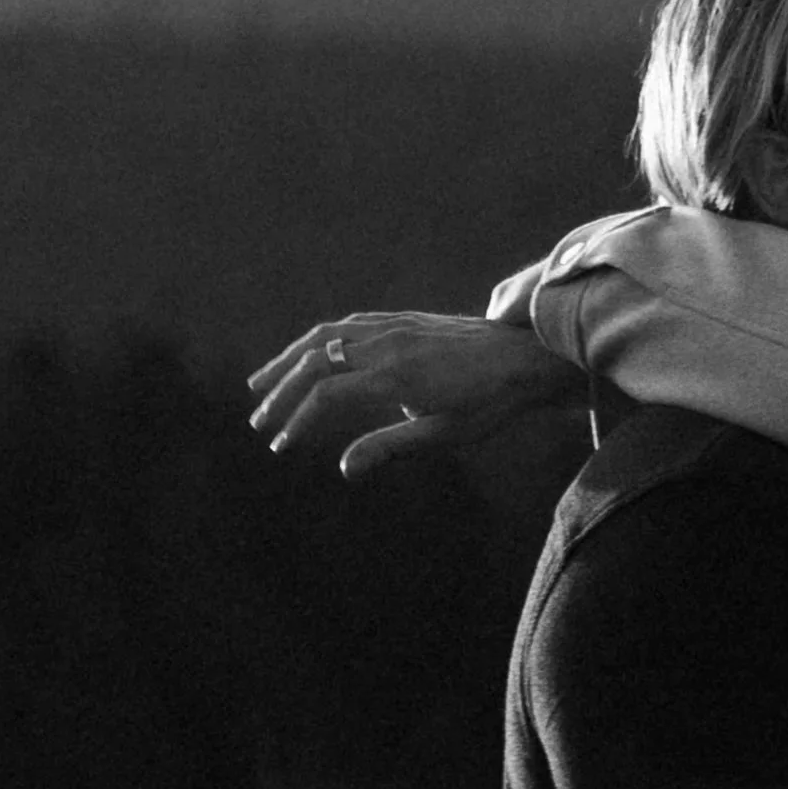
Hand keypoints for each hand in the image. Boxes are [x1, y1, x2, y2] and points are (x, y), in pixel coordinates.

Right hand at [247, 311, 592, 477]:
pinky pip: (349, 325)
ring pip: (326, 335)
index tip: (279, 444)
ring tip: (262, 382)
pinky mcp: (404, 319)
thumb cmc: (492, 403)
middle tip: (257, 420)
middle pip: (315, 360)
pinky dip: (319, 341)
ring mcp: (395, 326)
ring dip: (289, 359)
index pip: (327, 395)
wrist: (530, 357)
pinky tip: (308, 357)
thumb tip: (345, 468)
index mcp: (396, 375)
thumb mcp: (445, 433)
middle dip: (280, 390)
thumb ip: (391, 447)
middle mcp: (388, 343)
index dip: (297, 420)